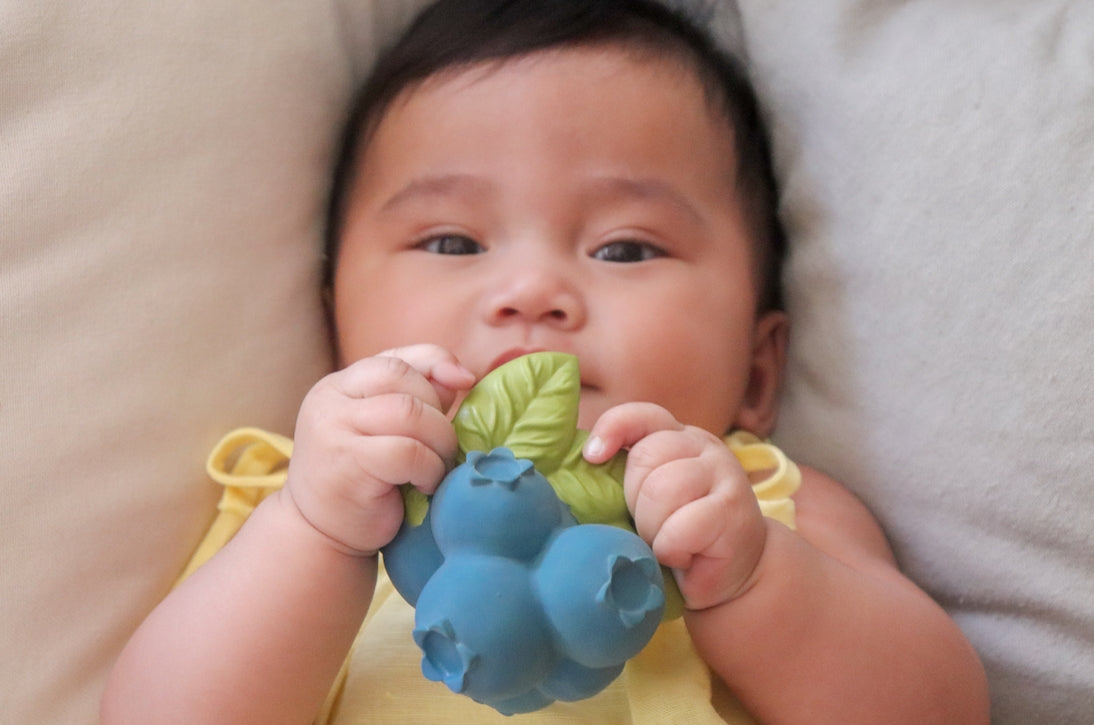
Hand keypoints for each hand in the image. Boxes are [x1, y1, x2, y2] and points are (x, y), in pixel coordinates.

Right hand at [283, 345, 475, 555]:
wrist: (320, 535)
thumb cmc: (363, 483)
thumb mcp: (386, 433)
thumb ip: (416, 400)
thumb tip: (460, 376)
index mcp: (341, 385)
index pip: (396, 359)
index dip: (437, 363)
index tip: (465, 382)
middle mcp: (330, 398)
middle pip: (404, 380)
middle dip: (438, 413)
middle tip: (444, 449)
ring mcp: (333, 427)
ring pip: (409, 413)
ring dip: (438, 442)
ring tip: (436, 468)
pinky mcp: (346, 461)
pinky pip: (407, 451)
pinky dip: (428, 467)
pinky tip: (424, 485)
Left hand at [584, 403, 766, 609]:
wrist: (734, 572)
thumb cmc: (678, 533)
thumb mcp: (648, 496)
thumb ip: (625, 473)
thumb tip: (584, 459)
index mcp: (679, 436)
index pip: (642, 416)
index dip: (612, 429)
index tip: (592, 457)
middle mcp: (704, 446)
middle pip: (646, 456)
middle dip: (634, 500)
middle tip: (650, 527)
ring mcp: (724, 474)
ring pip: (662, 489)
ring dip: (652, 528)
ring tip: (665, 543)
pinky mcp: (733, 511)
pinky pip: (680, 529)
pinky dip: (671, 551)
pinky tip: (684, 557)